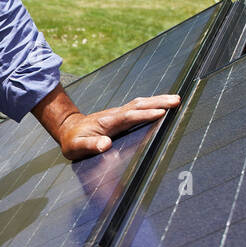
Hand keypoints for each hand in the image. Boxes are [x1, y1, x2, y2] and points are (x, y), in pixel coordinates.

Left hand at [56, 93, 180, 160]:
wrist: (68, 129)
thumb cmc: (72, 141)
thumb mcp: (76, 147)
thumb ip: (90, 145)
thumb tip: (105, 144)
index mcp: (106, 122)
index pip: (128, 117)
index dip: (144, 115)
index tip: (161, 113)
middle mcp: (114, 114)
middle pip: (138, 105)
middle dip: (157, 102)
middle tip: (176, 100)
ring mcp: (118, 113)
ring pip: (140, 104)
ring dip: (158, 100)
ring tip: (176, 99)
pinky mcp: (121, 115)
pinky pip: (139, 108)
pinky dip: (152, 104)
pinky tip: (164, 104)